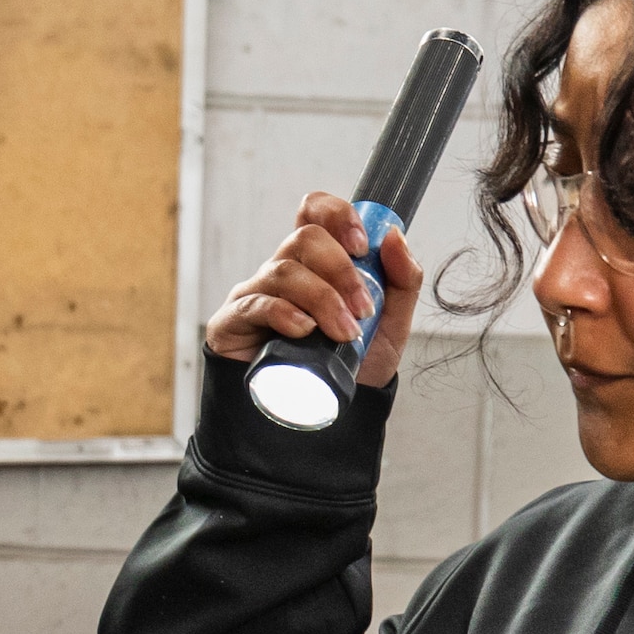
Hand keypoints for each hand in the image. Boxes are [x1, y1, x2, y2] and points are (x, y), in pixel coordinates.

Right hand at [206, 192, 424, 394]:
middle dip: (341, 270)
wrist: (328, 419)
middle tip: (363, 308)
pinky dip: (285, 313)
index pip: (314, 213)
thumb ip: (402, 281)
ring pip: (284, 270)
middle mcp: (283, 272)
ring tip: (344, 334)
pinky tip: (304, 331)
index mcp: (316, 264)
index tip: (362, 246)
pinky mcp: (232, 324)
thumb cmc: (352, 369)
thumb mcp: (391, 326)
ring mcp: (254, 296)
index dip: (337, 215)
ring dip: (322, 299)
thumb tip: (394, 237)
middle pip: (304, 238)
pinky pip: (256, 304)